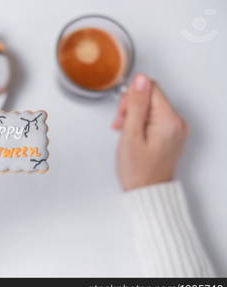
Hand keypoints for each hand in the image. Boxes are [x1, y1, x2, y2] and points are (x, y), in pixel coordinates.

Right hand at [112, 74, 188, 190]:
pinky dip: (142, 123)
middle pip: (151, 96)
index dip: (131, 98)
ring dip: (135, 116)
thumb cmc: (138, 170)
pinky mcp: (172, 134)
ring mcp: (177, 129)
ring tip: (127, 134)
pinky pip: (155, 118)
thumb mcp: (130, 135)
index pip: (150, 88)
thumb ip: (135, 105)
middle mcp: (178, 122)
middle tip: (122, 126)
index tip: (123, 115)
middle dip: (132, 107)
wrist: (146, 192)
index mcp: (169, 120)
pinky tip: (134, 136)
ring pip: (152, 107)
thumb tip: (140, 80)